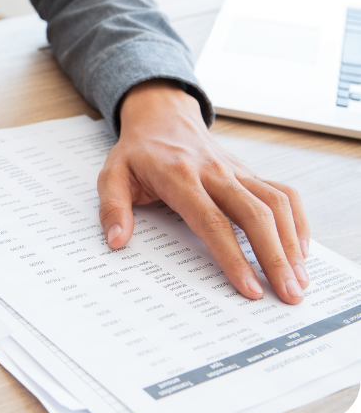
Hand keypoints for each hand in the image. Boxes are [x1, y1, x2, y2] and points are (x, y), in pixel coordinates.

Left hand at [97, 79, 309, 303]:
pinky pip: (283, 194)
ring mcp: (236, 172)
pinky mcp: (249, 173)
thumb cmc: (138, 152)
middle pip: (255, 215)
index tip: (249, 288)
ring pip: (276, 205)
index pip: (212, 221)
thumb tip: (117, 241)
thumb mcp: (112, 174)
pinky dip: (298, 221)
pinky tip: (300, 250)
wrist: (162, 117)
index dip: (233, 257)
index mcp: (180, 176)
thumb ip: (113, 208)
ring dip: (291, 244)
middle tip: (289, 296)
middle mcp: (215, 172)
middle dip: (275, 258)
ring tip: (300, 282)